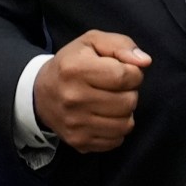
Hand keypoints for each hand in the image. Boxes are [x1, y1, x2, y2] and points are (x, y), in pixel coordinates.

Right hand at [35, 31, 151, 153]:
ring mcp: (76, 124)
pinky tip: (104, 117)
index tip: (125, 72)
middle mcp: (73, 98)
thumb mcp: (92, 42)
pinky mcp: (79, 142)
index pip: (125, 76)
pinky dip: (116, 129)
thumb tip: (145, 62)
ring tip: (111, 102)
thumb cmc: (72, 64)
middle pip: (128, 102)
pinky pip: (116, 140)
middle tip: (116, 89)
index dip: (134, 73)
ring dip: (124, 113)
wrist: (41, 94)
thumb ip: (121, 45)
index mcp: (76, 69)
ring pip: (126, 124)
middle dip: (129, 93)